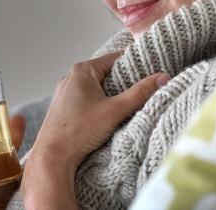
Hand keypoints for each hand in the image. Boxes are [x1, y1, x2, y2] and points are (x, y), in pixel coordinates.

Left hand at [20, 52, 169, 208]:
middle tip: (144, 92)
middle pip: (108, 73)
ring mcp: (67, 92)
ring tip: (129, 105)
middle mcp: (71, 77)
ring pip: (99, 87)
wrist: (52, 157)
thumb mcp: (115, 110)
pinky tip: (111, 115)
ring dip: (114, 95)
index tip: (152, 74)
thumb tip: (163, 78)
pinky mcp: (66, 107)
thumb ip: (140, 93)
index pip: (116, 58)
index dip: (136, 65)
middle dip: (126, 83)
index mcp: (82, 70)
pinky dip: (102, 103)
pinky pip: (89, 98)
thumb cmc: (78, 132)